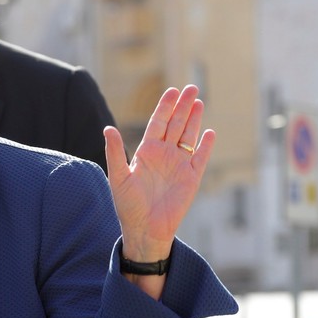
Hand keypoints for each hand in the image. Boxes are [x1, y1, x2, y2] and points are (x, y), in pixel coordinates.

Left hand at [104, 85, 214, 262]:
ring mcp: (179, 165)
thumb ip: (115, 152)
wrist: (145, 229)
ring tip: (200, 101)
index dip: (165, 107)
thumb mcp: (118, 177)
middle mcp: (163, 155)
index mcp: (146, 152)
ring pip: (189, 136)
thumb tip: (108, 128)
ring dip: (194, 120)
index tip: (172, 91)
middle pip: (176, 124)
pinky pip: (201, 158)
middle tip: (191, 88)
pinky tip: (209, 132)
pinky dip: (205, 145)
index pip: (158, 123)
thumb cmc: (127, 205)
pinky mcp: (191, 178)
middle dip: (183, 106)